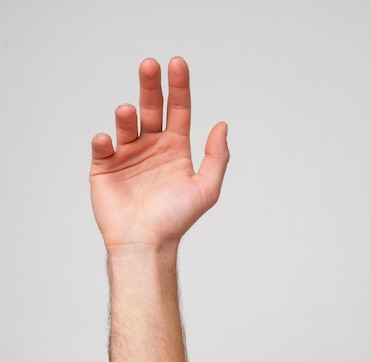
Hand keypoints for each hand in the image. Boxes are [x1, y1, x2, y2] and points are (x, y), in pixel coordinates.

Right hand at [89, 57, 228, 254]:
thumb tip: (222, 125)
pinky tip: (107, 141)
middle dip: (150, 86)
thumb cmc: (176, 220)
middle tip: (149, 65)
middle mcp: (151, 147)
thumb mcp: (206, 190)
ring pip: (126, 125)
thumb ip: (216, 158)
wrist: (146, 245)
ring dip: (126, 115)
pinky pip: (103, 148)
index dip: (179, 87)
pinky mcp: (104, 168)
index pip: (178, 110)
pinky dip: (103, 141)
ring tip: (126, 112)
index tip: (177, 63)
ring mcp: (127, 156)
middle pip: (151, 107)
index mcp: (175, 148)